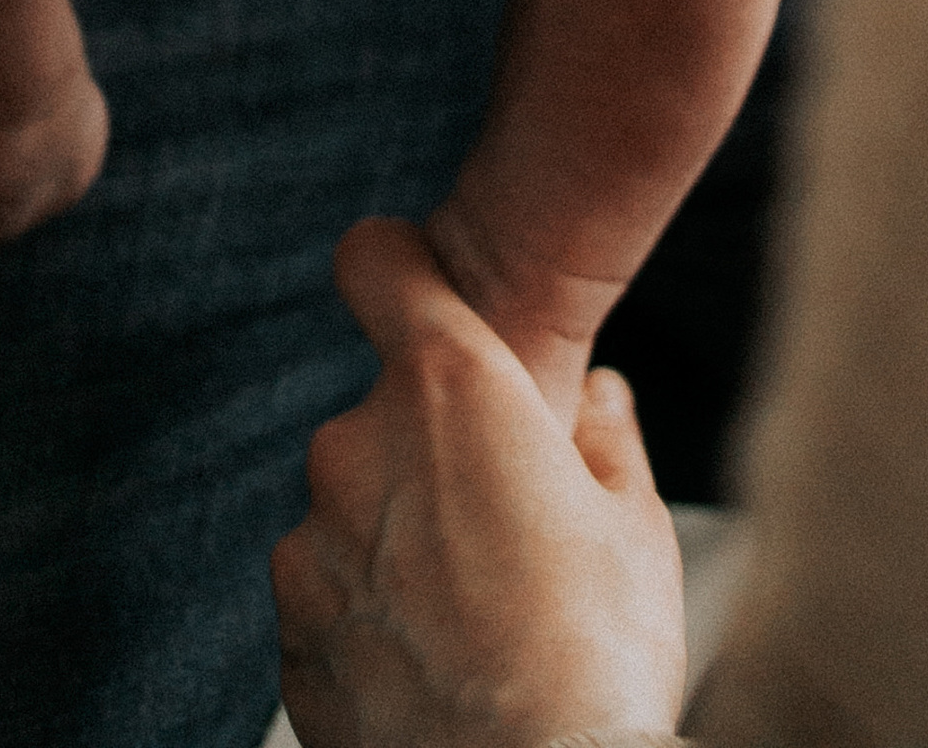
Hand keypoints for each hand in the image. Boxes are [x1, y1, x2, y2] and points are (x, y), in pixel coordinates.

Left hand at [273, 220, 688, 747]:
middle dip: (430, 454)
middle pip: (384, 411)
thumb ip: (605, 437)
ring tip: (476, 617)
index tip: (422, 297)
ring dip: (396, 538)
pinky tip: (437, 665)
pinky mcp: (291, 634)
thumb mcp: (636, 527)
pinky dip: (368, 615)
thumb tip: (598, 399)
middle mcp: (359, 445)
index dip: (397, 269)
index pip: (377, 260)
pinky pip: (330, 594)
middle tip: (505, 527)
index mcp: (450, 386)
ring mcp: (312, 544)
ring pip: (354, 509)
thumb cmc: (596, 663)